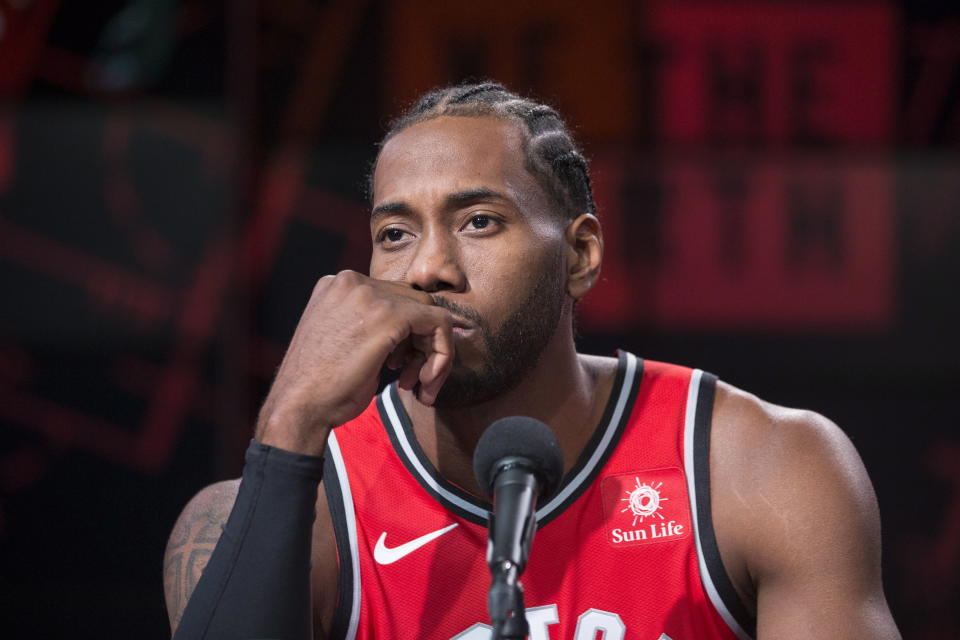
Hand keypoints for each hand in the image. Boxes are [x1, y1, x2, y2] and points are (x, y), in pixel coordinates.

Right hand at [255, 270, 453, 453]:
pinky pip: (437, 323)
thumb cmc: (319, 387)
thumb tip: (412, 332)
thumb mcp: (343, 342)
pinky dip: (442, 354)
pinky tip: (424, 382)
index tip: (400, 367)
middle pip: (412, 302)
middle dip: (420, 343)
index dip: (405, 335)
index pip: (392, 298)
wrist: (299, 407)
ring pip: (428, 311)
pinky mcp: (390, 315)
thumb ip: (371, 325)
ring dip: (432, 352)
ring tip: (416, 384)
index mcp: (337, 285)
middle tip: (412, 378)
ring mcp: (371, 295)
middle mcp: (352, 281)